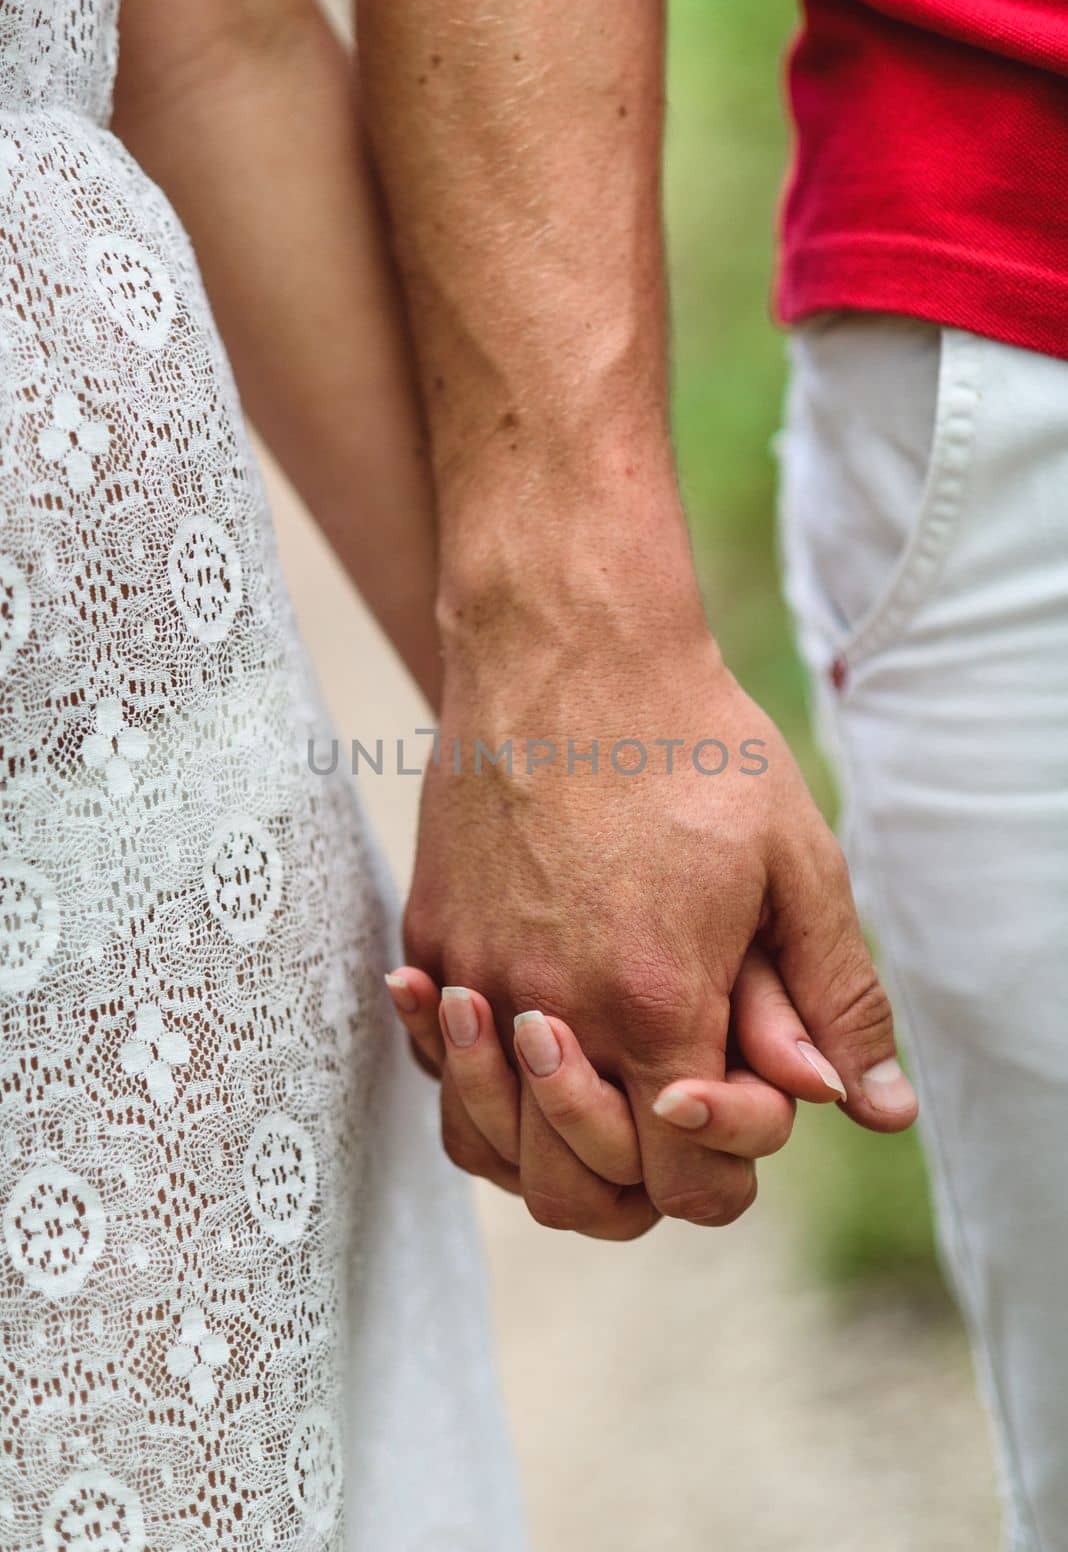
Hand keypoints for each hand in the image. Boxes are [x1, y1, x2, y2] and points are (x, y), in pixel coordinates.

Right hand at [404, 624, 916, 1227]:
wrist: (569, 650)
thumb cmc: (692, 745)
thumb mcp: (796, 861)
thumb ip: (835, 996)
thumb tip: (875, 1107)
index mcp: (654, 1004)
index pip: (680, 1180)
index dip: (722, 1164)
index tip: (727, 1096)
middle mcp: (548, 1011)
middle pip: (574, 1193)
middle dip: (635, 1183)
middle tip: (663, 1113)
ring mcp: (474, 979)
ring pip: (484, 1149)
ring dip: (543, 1148)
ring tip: (588, 1090)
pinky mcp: (428, 940)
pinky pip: (435, 1065)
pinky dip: (475, 1084)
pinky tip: (517, 1035)